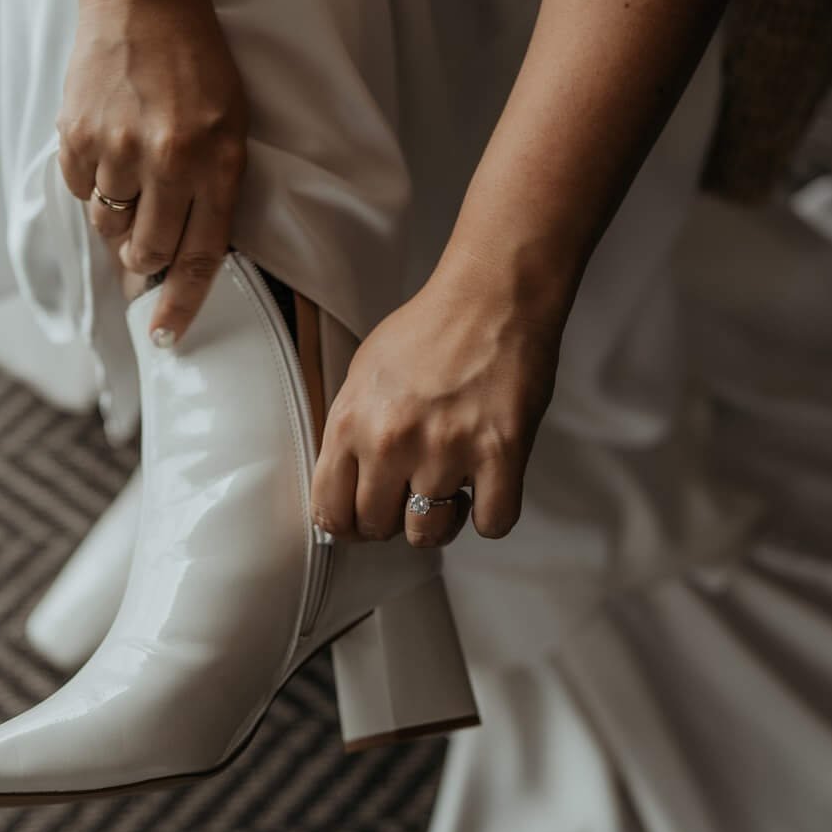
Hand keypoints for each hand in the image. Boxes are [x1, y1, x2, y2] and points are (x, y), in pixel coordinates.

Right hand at [56, 0, 249, 342]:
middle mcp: (167, 160)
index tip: (165, 337)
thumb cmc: (196, 67)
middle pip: (149, 251)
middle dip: (148, 259)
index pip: (199, 255)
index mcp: (214, 161)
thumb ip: (215, 190)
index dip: (181, 305)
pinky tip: (108, 146)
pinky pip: (80, 191)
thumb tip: (182, 258)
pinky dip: (93, 182)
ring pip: (110, 225)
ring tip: (132, 174)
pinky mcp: (77, 135)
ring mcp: (117, 148)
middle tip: (148, 242)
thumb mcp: (230, 126)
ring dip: (120, 217)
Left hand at [310, 251, 564, 548]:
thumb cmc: (431, 329)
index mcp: (352, 421)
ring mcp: (447, 450)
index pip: (330, 511)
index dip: (347, 525)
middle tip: (411, 495)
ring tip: (451, 489)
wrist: (493, 297)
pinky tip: (488, 488)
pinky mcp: (501, 453)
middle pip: (377, 528)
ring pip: (430, 534)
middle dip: (393, 521)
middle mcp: (392, 441)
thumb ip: (349, 432)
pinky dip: (491, 515)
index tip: (363, 520)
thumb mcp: (363, 375)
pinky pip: (493, 524)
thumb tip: (343, 485)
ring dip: (441, 522)